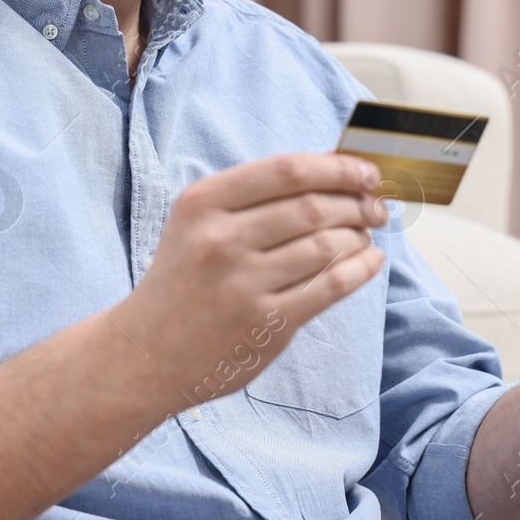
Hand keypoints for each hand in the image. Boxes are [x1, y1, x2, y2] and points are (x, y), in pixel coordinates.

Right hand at [112, 152, 387, 409]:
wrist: (145, 352)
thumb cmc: (183, 277)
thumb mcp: (198, 222)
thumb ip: (255, 194)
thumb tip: (329, 167)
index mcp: (203, 203)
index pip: (287, 170)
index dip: (337, 168)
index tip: (365, 173)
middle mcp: (221, 239)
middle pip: (312, 206)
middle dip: (356, 202)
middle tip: (375, 206)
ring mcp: (243, 283)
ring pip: (325, 245)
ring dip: (359, 235)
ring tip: (367, 234)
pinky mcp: (265, 323)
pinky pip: (329, 286)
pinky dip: (360, 269)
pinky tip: (370, 261)